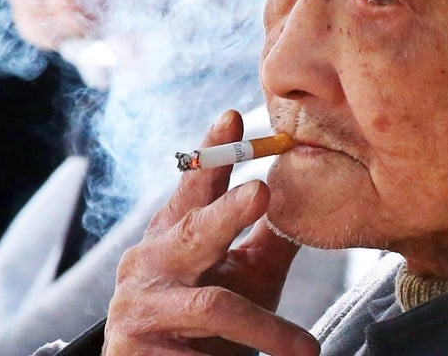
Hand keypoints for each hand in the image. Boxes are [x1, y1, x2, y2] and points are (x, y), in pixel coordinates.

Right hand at [103, 110, 319, 355]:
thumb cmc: (208, 325)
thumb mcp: (246, 278)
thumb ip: (270, 237)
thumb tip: (313, 191)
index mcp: (174, 232)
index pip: (194, 183)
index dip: (213, 152)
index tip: (233, 116)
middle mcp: (149, 260)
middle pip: (193, 229)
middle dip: (227, 210)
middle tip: (260, 191)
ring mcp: (138, 304)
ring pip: (211, 304)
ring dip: (264, 328)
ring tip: (306, 349)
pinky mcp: (135, 349)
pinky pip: (195, 354)